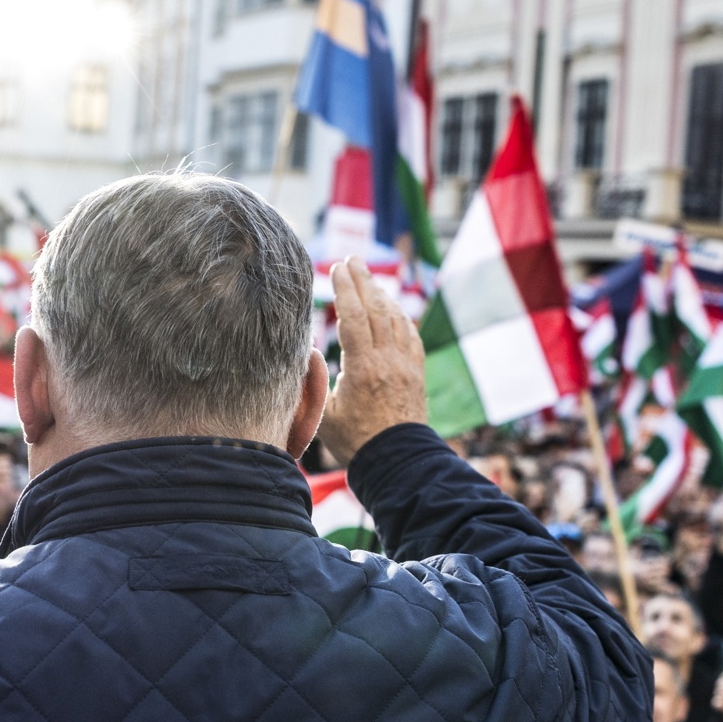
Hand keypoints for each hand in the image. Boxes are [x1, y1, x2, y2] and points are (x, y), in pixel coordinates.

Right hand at [319, 259, 426, 465]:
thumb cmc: (356, 443)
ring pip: (396, 319)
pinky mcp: (417, 373)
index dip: (346, 289)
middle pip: (376, 310)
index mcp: (363, 368)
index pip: (354, 317)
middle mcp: (388, 360)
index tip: (338, 267)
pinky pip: (411, 336)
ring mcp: (406, 365)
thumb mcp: (323, 415)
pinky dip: (401, 317)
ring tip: (369, 279)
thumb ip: (313, 382)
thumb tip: (305, 354)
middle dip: (363, 281)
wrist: (398, 463)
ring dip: (382, 295)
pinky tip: (395, 310)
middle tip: (353, 258)